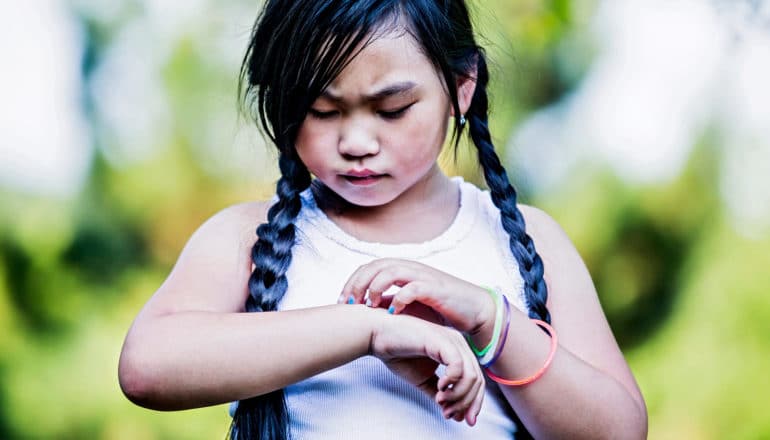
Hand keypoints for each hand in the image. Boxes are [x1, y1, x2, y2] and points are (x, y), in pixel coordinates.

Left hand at [340, 258, 494, 334]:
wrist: (473, 310)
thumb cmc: (440, 308)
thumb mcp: (410, 301)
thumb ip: (390, 298)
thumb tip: (364, 309)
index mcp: (402, 269)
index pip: (369, 267)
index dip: (352, 281)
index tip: (342, 301)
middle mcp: (410, 268)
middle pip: (375, 266)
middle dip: (358, 284)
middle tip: (348, 303)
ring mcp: (423, 276)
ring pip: (391, 272)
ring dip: (375, 287)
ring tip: (368, 305)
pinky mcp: (435, 289)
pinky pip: (412, 288)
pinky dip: (399, 298)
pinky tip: (391, 312)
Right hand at [369, 310, 485, 425]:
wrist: (378, 335)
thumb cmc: (398, 353)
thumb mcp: (423, 379)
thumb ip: (439, 393)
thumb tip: (452, 412)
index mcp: (456, 350)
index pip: (476, 379)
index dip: (473, 402)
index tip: (462, 419)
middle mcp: (458, 343)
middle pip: (477, 380)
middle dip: (468, 403)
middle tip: (452, 415)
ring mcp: (451, 341)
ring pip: (471, 376)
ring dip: (458, 396)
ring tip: (442, 402)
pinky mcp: (441, 341)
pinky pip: (458, 366)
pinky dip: (452, 382)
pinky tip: (440, 388)